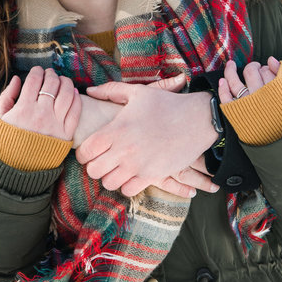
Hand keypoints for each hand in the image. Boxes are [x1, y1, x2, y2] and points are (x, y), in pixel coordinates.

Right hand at [0, 66, 80, 141]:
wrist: (18, 167)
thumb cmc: (7, 141)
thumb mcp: (0, 118)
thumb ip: (7, 96)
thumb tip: (18, 79)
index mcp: (24, 108)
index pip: (34, 80)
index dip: (37, 71)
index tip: (37, 70)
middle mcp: (41, 113)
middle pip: (52, 84)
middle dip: (51, 74)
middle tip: (50, 74)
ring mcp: (55, 123)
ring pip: (67, 93)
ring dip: (66, 82)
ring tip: (62, 80)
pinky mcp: (66, 133)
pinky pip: (76, 111)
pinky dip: (76, 99)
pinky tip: (73, 93)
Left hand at [76, 80, 219, 198]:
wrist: (197, 119)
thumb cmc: (166, 104)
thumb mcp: (138, 92)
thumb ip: (111, 91)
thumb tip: (89, 92)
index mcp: (117, 129)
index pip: (86, 151)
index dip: (84, 153)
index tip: (90, 151)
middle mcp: (125, 149)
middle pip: (93, 171)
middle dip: (95, 166)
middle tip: (103, 160)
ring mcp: (138, 165)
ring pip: (109, 183)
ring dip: (110, 176)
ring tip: (117, 168)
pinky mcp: (152, 175)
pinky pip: (128, 190)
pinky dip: (127, 185)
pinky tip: (132, 174)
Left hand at [217, 56, 279, 103]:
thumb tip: (271, 60)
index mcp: (274, 88)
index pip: (266, 70)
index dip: (265, 68)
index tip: (266, 71)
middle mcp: (259, 94)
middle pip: (251, 72)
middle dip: (252, 67)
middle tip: (253, 68)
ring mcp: (246, 103)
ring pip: (234, 81)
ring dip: (230, 70)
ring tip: (230, 64)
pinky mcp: (236, 112)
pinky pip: (226, 97)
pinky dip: (222, 88)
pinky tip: (222, 81)